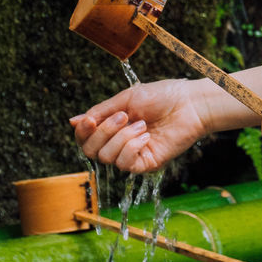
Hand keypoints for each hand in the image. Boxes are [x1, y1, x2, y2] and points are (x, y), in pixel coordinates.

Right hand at [71, 79, 211, 173]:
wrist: (189, 104)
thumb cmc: (161, 97)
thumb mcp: (125, 99)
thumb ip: (100, 111)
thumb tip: (72, 121)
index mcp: (112, 126)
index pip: (85, 138)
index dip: (82, 132)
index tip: (90, 119)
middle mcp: (119, 142)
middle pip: (90, 151)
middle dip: (104, 132)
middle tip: (124, 116)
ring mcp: (132, 155)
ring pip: (107, 157)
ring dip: (123, 137)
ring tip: (142, 124)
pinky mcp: (146, 164)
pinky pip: (125, 164)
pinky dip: (132, 147)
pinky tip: (147, 136)